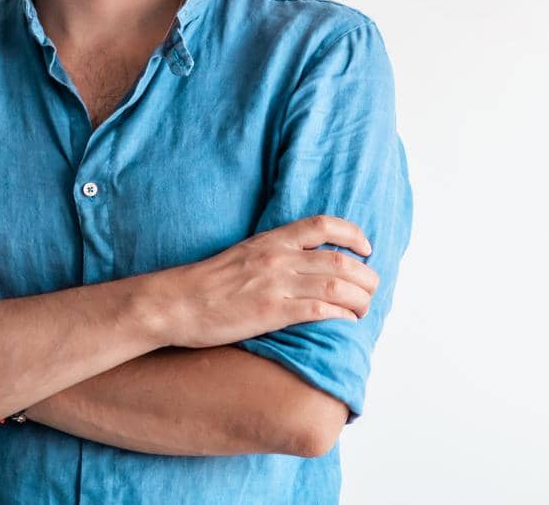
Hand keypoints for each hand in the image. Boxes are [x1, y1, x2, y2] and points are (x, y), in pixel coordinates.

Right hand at [152, 215, 379, 348]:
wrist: (176, 302)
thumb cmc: (207, 283)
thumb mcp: (244, 255)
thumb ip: (274, 255)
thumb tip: (302, 264)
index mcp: (272, 240)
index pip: (323, 225)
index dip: (352, 234)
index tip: (366, 248)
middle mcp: (279, 258)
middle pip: (340, 261)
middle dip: (366, 276)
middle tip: (372, 290)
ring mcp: (276, 285)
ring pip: (337, 286)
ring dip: (360, 299)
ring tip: (364, 310)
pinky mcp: (271, 312)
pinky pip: (318, 310)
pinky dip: (340, 316)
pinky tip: (346, 322)